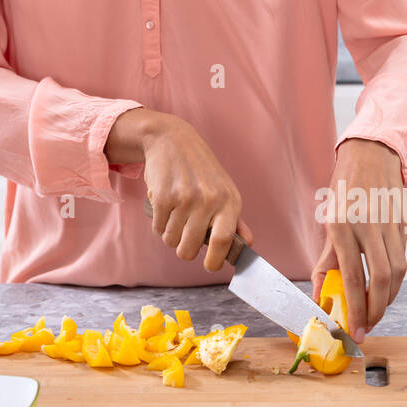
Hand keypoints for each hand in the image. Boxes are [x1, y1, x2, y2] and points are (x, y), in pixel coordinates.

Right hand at [106, 107, 252, 270]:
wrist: (173, 141)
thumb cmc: (202, 171)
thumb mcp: (225, 190)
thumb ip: (236, 221)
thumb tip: (248, 245)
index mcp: (229, 201)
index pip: (225, 240)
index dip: (216, 260)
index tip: (210, 266)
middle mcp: (209, 200)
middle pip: (190, 248)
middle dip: (184, 250)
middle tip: (184, 238)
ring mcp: (185, 198)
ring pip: (171, 241)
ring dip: (170, 235)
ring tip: (176, 217)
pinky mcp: (163, 197)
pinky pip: (158, 228)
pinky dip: (159, 224)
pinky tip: (166, 208)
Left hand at [312, 138, 406, 340]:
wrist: (372, 153)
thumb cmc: (345, 189)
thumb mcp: (329, 221)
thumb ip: (326, 262)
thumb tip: (320, 298)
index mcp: (342, 226)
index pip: (353, 278)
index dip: (356, 309)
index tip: (355, 331)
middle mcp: (368, 225)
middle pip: (381, 279)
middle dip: (377, 310)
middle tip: (369, 326)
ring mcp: (389, 224)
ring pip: (398, 271)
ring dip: (389, 298)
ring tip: (377, 311)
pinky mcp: (404, 223)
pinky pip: (402, 258)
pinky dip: (395, 279)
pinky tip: (386, 288)